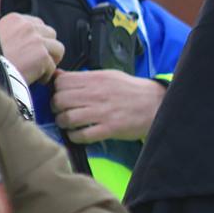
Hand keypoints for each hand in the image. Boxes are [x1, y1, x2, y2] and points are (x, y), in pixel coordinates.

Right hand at [0, 13, 63, 83]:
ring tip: (40, 70)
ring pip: (58, 49)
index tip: (34, 48)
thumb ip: (14, 34)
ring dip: (51, 60)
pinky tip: (34, 79)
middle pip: (51, 34)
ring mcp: (37, 41)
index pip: (38, 24)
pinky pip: (53, 67)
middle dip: (48, 47)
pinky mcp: (43, 56)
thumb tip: (27, 42)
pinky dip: (45, 76)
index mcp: (16, 19)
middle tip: (40, 60)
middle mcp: (28, 27)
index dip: (38, 38)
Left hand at [51, 69, 166, 143]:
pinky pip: (82, 135)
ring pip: (68, 118)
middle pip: (60, 100)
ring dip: (64, 123)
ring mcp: (103, 112)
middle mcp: (97, 94)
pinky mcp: (110, 128)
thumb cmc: (133, 90)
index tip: (60, 95)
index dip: (56, 90)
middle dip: (56, 108)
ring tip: (69, 124)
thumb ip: (85, 77)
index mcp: (97, 79)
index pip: (62, 82)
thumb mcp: (109, 75)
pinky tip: (79, 134)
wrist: (157, 103)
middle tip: (62, 111)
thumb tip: (59, 76)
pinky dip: (75, 137)